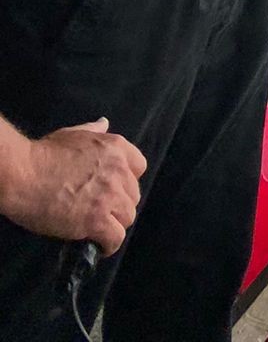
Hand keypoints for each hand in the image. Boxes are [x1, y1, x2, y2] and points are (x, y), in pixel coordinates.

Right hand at [5, 120, 144, 251]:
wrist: (25, 175)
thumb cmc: (44, 153)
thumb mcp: (73, 134)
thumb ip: (93, 131)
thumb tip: (104, 123)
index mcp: (116, 147)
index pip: (139, 167)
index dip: (127, 181)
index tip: (114, 190)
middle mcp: (119, 170)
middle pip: (134, 194)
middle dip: (120, 205)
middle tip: (102, 212)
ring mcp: (109, 195)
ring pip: (128, 217)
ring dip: (115, 225)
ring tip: (99, 230)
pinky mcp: (96, 220)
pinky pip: (116, 238)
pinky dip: (109, 245)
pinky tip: (99, 246)